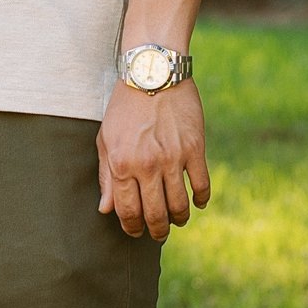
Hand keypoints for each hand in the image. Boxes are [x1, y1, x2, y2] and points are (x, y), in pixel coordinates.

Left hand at [97, 78, 210, 241]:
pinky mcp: (195, 149)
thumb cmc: (124, 106)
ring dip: (179, 219)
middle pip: (155, 214)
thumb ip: (106, 176)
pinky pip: (202, 185)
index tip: (136, 231)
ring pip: (179, 205)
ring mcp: (173, 158)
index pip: (127, 211)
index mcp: (121, 164)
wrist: (152, 73)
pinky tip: (198, 202)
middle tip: (158, 234)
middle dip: (156, 231)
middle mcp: (147, 165)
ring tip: (177, 220)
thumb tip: (106, 209)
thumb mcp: (105, 139)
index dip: (132, 227)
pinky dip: (201, 199)